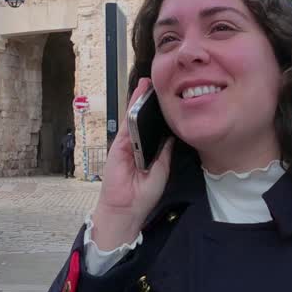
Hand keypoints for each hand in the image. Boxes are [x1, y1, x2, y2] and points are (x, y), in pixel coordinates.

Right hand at [90, 78, 174, 248]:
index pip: (154, 128)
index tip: (168, 99)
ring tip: (148, 83)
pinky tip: (137, 96)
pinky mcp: (118, 145)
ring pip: (134, 117)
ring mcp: (126, 144)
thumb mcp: (161, 170)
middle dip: (149, 102)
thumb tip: (172, 134)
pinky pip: (126, 124)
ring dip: (139, 100)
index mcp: (148, 151)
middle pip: (143, 119)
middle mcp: (136, 145)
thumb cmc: (143, 194)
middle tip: (158, 83)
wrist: (126, 209)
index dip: (159, 114)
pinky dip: (131, 109)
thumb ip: (164, 151)